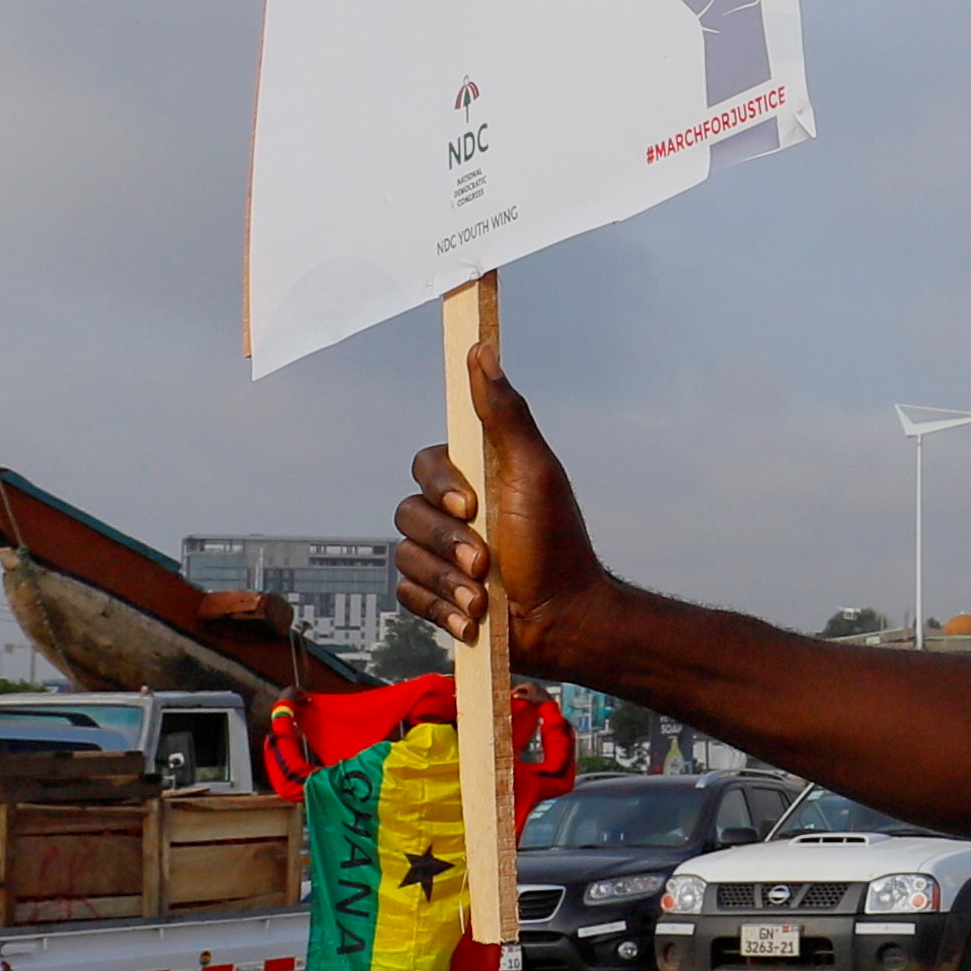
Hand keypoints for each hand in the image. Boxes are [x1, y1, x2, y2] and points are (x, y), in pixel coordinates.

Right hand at [395, 337, 613, 680]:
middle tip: (487, 564)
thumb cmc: (557, 544)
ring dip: (450, 583)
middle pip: (407, 514)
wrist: (564, 621)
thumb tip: (482, 349)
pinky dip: (442, 609)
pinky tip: (473, 618)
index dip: (441, 486)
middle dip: (449, 544)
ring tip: (485, 598)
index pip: (424, 465)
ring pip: (406, 558)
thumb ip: (505, 414)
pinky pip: (408, 596)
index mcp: (474, 478)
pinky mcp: (436, 597)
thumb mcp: (535, 472)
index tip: (473, 506)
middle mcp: (454, 514)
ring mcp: (442, 556)